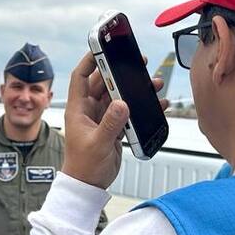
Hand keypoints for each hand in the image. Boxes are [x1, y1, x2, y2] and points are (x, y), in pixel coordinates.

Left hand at [60, 52, 168, 188]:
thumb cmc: (84, 166)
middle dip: (119, 72)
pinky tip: (156, 104)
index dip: (89, 61)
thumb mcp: (98, 143)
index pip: (80, 78)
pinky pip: (128, 112)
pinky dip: (141, 107)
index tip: (102, 48)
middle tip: (136, 62)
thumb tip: (122, 103)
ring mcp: (102, 119)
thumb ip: (111, 123)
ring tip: (152, 82)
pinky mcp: (113, 128)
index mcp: (78, 110)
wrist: (89, 185)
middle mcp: (89, 111)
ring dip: (134, 89)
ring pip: (118, 96)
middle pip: (104, 83)